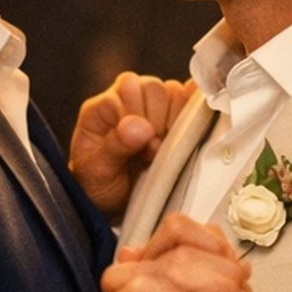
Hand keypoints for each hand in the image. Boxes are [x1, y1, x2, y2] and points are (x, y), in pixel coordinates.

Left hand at [69, 73, 193, 215]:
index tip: (140, 147)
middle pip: (155, 87)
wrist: (113, 204)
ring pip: (176, 93)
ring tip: (163, 148)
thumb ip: (114, 146)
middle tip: (152, 150)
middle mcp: (128, 99)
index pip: (129, 87)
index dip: (140, 116)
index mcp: (103, 106)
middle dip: (158, 121)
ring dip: (175, 122)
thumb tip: (140, 126)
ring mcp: (152, 106)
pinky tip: (184, 136)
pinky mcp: (173, 117)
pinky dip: (194, 116)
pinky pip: (191, 103)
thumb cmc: (98, 185)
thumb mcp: (97, 171)